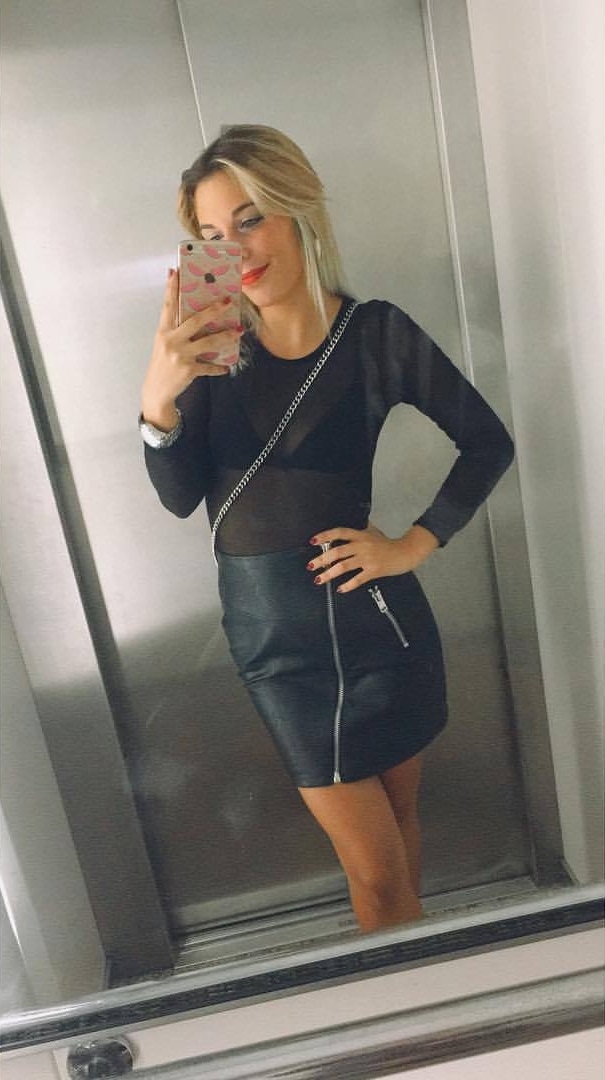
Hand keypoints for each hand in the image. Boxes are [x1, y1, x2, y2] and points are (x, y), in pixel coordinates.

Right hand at [141, 269, 242, 428]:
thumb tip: (195, 315)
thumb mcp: (164, 344)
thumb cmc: (163, 364)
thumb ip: (175, 330)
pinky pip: (209, 366)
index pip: (168, 306)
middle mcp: (171, 341)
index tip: (176, 271)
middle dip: (213, 310)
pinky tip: (226, 367)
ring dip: (225, 336)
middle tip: (228, 301)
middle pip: (195, 321)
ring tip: (238, 331)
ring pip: (208, 342)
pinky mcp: (189, 370)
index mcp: (163, 331)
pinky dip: (218, 367)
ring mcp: (180, 355)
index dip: (171, 288)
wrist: (157, 391)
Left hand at [307, 523, 438, 592]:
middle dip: (322, 559)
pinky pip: (358, 579)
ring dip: (329, 574)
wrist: (406, 552)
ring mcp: (368, 558)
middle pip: (337, 551)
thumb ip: (363, 528)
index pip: (340, 532)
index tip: (313, 541)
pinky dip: (348, 585)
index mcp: (361, 535)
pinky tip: (340, 589)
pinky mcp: (374, 570)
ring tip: (318, 580)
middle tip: (310, 565)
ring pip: (344, 566)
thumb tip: (358, 521)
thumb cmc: (389, 544)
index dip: (325, 536)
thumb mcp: (374, 532)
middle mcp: (362, 545)